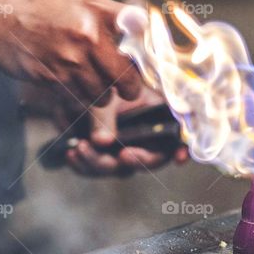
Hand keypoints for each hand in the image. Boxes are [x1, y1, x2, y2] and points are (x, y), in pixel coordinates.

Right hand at [0, 0, 142, 104]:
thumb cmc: (40, 6)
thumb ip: (112, 13)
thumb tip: (143, 23)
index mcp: (96, 14)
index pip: (138, 38)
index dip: (147, 58)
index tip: (148, 66)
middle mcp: (86, 38)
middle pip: (125, 77)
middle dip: (130, 87)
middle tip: (129, 87)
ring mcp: (68, 61)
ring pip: (103, 94)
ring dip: (104, 94)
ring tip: (97, 83)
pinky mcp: (52, 80)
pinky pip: (78, 100)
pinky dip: (81, 98)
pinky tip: (75, 86)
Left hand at [63, 87, 189, 176]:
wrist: (76, 87)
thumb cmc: (100, 84)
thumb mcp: (105, 94)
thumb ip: (105, 117)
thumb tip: (102, 143)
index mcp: (155, 115)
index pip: (176, 135)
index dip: (181, 148)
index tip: (180, 157)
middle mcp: (144, 136)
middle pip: (149, 159)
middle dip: (133, 160)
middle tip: (119, 155)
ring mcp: (125, 148)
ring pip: (119, 168)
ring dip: (99, 163)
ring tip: (79, 149)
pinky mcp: (105, 155)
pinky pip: (98, 169)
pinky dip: (84, 165)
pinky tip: (71, 154)